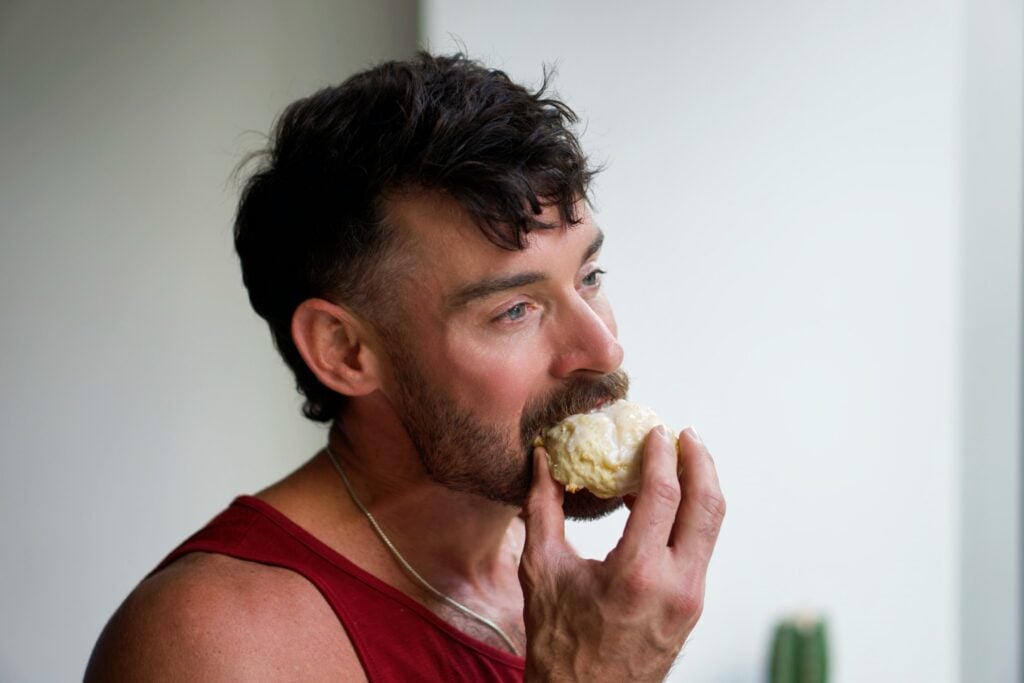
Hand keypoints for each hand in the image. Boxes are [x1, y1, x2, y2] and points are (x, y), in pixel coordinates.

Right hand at [519, 426, 724, 681]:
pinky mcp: (692, 608)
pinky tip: (669, 505)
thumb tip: (543, 462)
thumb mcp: (543, 571)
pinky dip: (691, 517)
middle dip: (700, 462)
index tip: (655, 431)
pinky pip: (701, 549)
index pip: (665, 495)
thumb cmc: (558, 643)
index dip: (661, 456)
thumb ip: (543, 508)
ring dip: (702, 488)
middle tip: (684, 436)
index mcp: (636, 574)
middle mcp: (675, 586)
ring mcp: (690, 600)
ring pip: (712, 528)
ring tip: (682, 462)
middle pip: (707, 506)